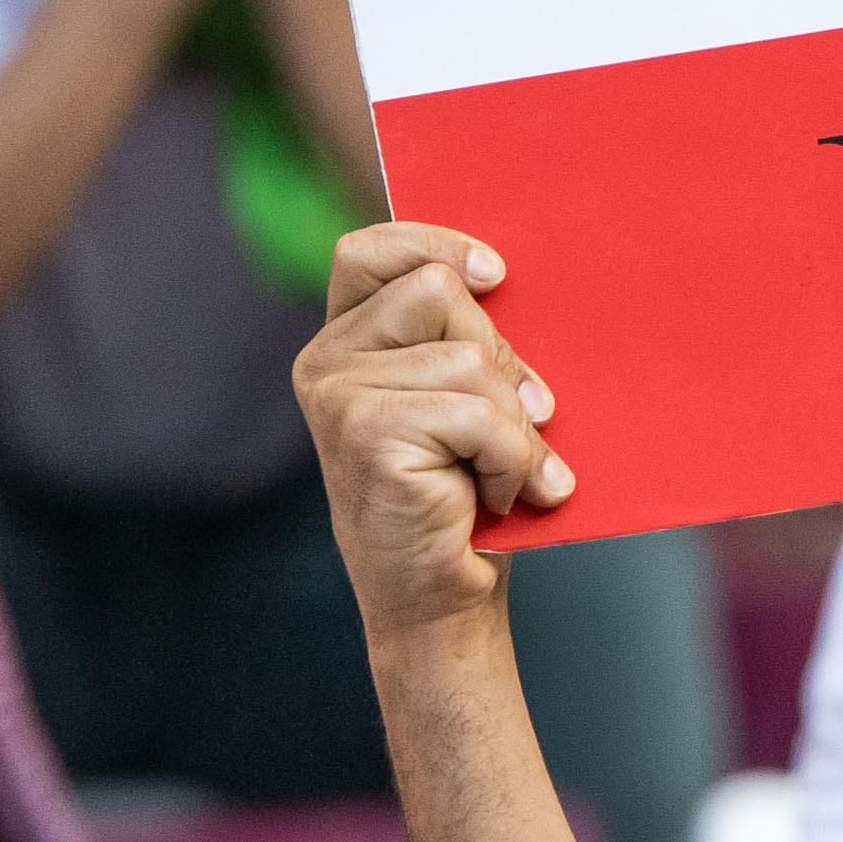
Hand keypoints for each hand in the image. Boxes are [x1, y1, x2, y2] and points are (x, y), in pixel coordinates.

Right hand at [295, 221, 572, 628]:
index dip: (436, 245)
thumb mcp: (467, 401)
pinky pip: (479, 415)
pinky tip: (502, 494)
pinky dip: (514, 459)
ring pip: (472, 359)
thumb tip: (502, 278)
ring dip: (516, 425)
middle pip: (442, 292)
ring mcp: (337, 395)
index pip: (373, 251)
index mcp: (347, 341)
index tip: (496, 275)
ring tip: (504, 472)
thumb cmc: (468, 494)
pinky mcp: (365, 432)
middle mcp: (325, 360)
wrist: (445, 596)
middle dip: (503, 358)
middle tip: (517, 424)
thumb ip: (466, 339)